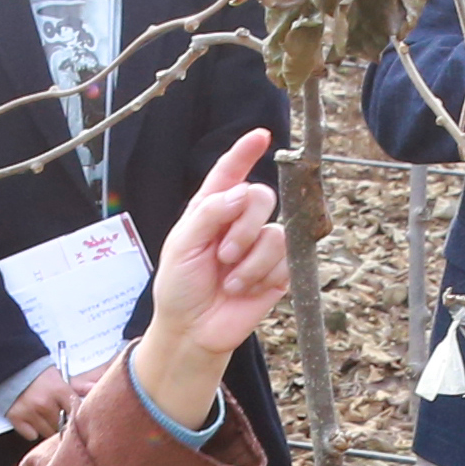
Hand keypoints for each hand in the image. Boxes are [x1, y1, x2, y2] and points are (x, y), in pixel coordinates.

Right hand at [5, 362, 92, 441]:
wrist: (10, 369)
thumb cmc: (39, 375)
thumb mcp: (60, 377)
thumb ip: (78, 386)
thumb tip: (95, 388)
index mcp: (58, 390)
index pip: (76, 412)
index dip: (77, 418)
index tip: (76, 420)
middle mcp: (44, 402)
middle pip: (62, 426)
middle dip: (62, 424)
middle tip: (58, 417)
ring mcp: (30, 411)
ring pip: (48, 432)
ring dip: (48, 428)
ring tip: (45, 418)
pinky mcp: (16, 418)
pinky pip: (31, 435)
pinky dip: (32, 431)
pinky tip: (32, 420)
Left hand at [129, 128, 286, 428]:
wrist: (193, 329)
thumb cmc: (180, 286)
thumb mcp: (181, 244)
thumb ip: (208, 213)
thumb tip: (242, 192)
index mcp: (211, 209)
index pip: (230, 173)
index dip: (244, 152)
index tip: (261, 135)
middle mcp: (239, 222)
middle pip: (262, 196)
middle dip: (244, 225)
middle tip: (223, 254)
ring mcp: (260, 246)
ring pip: (274, 232)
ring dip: (249, 259)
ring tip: (230, 279)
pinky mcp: (277, 271)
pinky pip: (285, 259)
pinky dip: (261, 276)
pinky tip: (244, 289)